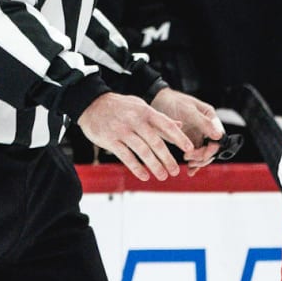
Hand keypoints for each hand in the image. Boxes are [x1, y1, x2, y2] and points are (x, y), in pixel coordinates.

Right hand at [77, 92, 194, 181]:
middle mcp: (136, 121)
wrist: (92, 104)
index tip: (189, 149)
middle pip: (156, 142)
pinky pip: (126, 157)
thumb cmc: (121, 107)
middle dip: (167, 158)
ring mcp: (122, 131)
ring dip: (154, 166)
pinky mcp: (110, 141)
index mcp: (146, 112)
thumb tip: (180, 125)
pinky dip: (136, 168)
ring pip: (142, 152)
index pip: (167, 125)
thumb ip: (160, 118)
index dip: (179, 138)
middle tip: (175, 171)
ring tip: (163, 176)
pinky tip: (145, 176)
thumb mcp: (141, 106)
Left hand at [152, 87, 224, 170]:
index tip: (199, 154)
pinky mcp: (189, 142)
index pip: (219, 138)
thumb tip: (219, 136)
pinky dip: (194, 164)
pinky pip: (195, 155)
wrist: (157, 101)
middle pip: (213, 148)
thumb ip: (204, 123)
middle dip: (203, 156)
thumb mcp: (189, 111)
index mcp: (211, 118)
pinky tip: (190, 171)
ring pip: (205, 154)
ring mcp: (199, 135)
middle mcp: (207, 128)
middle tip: (188, 158)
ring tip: (188, 164)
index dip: (212, 149)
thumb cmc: (173, 101)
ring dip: (198, 161)